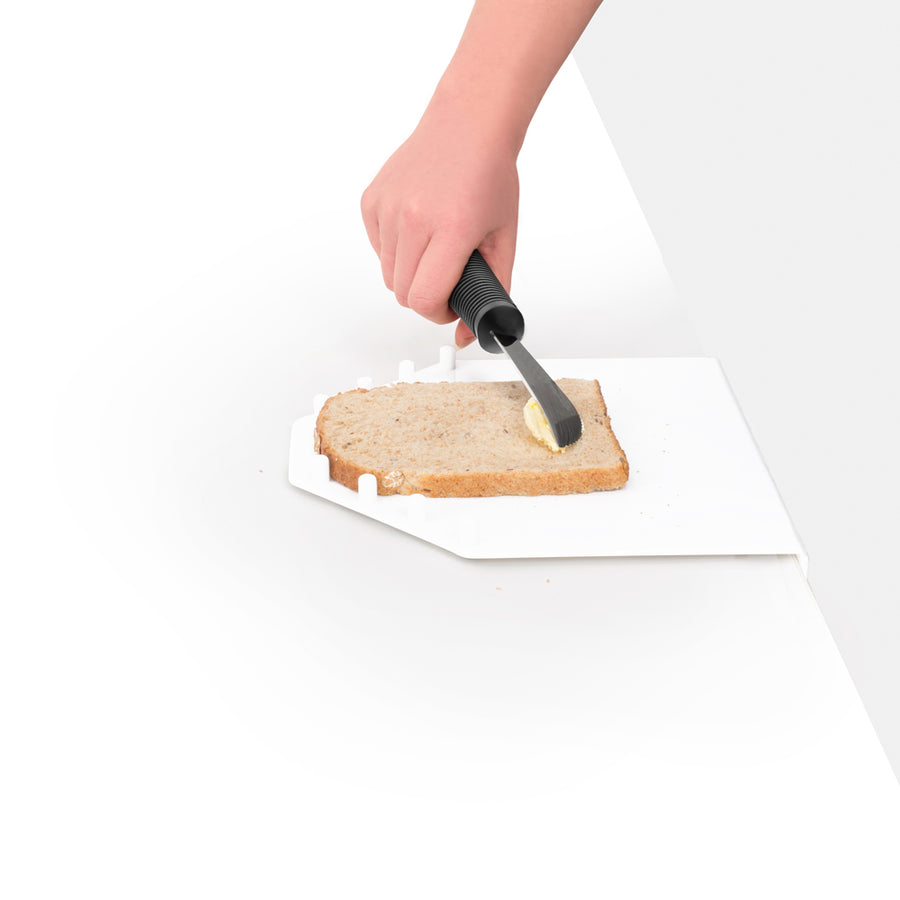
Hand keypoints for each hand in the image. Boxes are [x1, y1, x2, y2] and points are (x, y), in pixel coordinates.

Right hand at [361, 105, 518, 348]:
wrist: (467, 124)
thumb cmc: (489, 175)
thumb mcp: (504, 239)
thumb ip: (492, 292)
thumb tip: (469, 335)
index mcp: (451, 227)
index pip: (424, 299)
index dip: (438, 313)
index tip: (450, 305)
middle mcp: (413, 217)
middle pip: (403, 294)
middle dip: (426, 297)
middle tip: (446, 277)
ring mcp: (388, 208)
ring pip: (388, 275)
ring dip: (410, 274)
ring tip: (435, 248)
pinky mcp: (371, 202)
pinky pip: (378, 250)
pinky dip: (396, 252)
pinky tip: (418, 229)